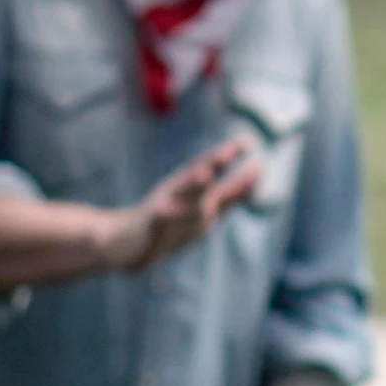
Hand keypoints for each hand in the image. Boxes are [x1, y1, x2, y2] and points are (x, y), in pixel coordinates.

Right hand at [100, 136, 262, 271]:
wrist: (127, 244)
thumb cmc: (172, 220)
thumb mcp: (207, 205)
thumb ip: (233, 191)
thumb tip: (259, 170)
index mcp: (196, 190)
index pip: (215, 170)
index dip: (230, 156)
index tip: (248, 141)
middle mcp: (181, 194)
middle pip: (201, 177)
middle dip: (214, 163)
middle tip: (229, 150)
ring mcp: (164, 208)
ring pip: (180, 196)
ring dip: (192, 185)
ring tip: (205, 174)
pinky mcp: (149, 226)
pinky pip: (156, 221)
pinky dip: (161, 215)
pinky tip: (161, 210)